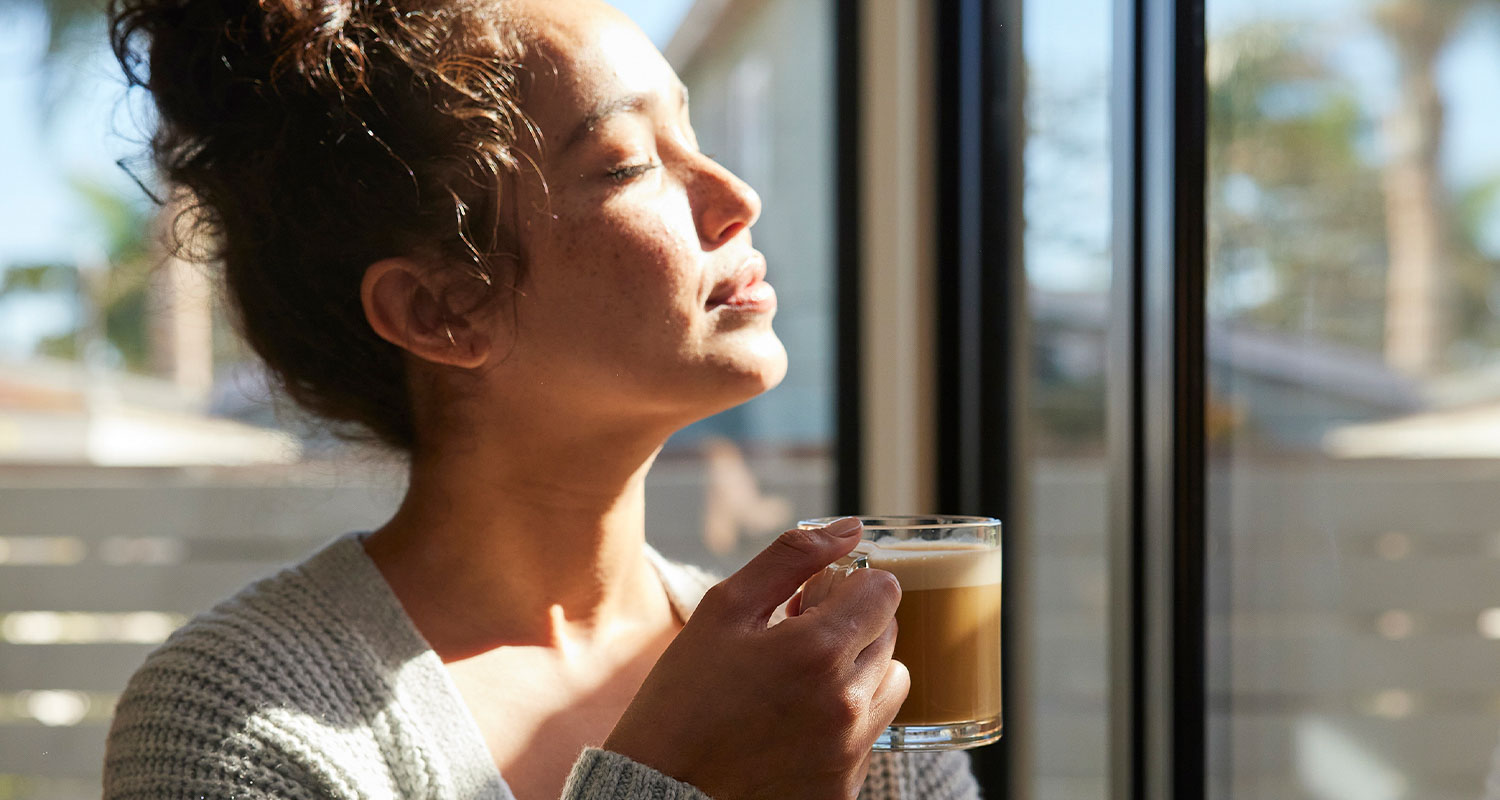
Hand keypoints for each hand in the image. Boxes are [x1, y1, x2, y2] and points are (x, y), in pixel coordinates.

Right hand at [603, 517, 907, 799]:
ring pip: (889, 687)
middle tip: (794, 641)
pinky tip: (791, 729)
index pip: (885, 592)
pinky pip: (868, 738)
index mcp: (818, 651)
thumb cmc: (683, 698)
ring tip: (799, 686)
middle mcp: (847, 706)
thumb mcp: (724, 611)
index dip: (848, 587)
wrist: (661, 795)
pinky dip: (842, 724)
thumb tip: (850, 528)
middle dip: (850, 627)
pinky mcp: (845, 791)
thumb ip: (792, 559)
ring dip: (856, 675)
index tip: (811, 602)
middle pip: (888, 636)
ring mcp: (850, 754)